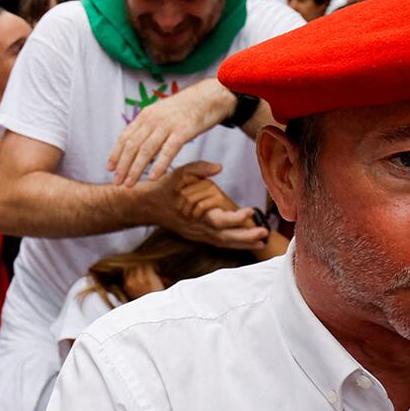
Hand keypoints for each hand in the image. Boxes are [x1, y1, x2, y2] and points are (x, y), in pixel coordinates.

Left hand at [109, 79, 233, 184]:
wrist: (210, 96)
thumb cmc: (186, 109)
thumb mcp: (162, 114)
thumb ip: (149, 128)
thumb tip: (137, 145)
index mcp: (146, 115)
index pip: (125, 136)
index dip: (116, 153)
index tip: (110, 168)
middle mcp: (153, 119)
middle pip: (132, 145)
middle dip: (123, 165)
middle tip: (117, 182)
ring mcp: (168, 124)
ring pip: (147, 150)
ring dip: (136, 169)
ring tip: (129, 184)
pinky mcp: (184, 130)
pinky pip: (169, 150)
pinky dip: (159, 165)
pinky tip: (153, 178)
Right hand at [131, 161, 266, 248]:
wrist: (145, 205)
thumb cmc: (163, 188)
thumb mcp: (178, 173)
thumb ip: (198, 168)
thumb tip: (218, 167)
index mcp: (194, 215)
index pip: (218, 221)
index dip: (235, 219)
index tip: (249, 212)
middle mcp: (197, 228)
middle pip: (224, 238)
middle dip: (245, 237)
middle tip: (264, 232)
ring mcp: (197, 234)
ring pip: (222, 243)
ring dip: (243, 243)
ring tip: (261, 241)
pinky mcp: (197, 235)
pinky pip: (218, 242)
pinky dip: (233, 244)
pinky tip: (247, 242)